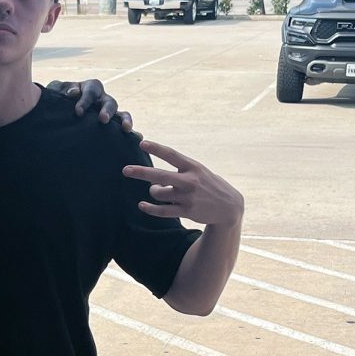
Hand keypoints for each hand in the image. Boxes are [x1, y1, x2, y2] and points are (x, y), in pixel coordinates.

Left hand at [46, 79, 135, 134]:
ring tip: (126, 129)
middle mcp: (102, 99)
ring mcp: (110, 112)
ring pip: (121, 113)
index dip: (86, 100)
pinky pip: (124, 126)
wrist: (60, 114)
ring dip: (124, 120)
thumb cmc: (59, 100)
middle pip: (109, 102)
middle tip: (103, 120)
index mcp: (90, 88)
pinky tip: (136, 138)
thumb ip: (63, 89)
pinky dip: (131, 131)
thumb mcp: (57, 92)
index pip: (91, 91)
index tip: (78, 112)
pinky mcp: (113, 125)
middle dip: (107, 110)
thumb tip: (73, 93)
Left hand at [123, 140, 243, 227]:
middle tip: (125, 170)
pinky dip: (150, 208)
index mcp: (193, 167)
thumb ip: (177, 171)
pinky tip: (142, 205)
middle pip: (160, 175)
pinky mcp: (187, 212)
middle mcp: (190, 181)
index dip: (156, 148)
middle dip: (141, 172)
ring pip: (159, 194)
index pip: (171, 155)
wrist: (229, 207)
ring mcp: (188, 197)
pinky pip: (163, 211)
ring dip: (153, 192)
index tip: (142, 143)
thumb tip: (152, 180)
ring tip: (156, 190)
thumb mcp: (198, 171)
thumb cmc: (208, 185)